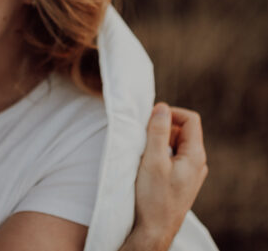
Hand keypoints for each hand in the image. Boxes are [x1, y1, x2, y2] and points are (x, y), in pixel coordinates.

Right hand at [129, 103, 208, 250]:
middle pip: (182, 130)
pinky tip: (146, 166)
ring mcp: (189, 173)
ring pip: (175, 144)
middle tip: (142, 137)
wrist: (153, 231)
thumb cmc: (153, 197)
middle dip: (162, 128)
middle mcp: (196, 163)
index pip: (190, 119)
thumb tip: (161, 107)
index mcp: (195, 155)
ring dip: (159, 142)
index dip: (170, 113)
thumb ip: (158, 132)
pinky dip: (158, 155)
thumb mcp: (153, 160)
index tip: (150, 120)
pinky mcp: (179, 181)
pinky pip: (171, 158)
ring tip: (143, 153)